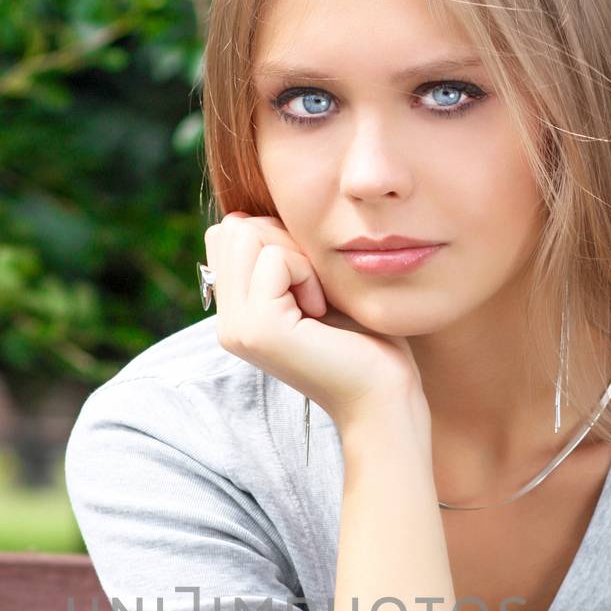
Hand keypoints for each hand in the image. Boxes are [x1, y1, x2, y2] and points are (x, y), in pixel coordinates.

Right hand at [203, 212, 424, 429]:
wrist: (383, 395)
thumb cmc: (364, 339)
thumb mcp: (314, 283)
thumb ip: (278, 254)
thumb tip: (244, 215)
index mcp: (236, 313)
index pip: (229, 232)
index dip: (277, 238)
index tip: (310, 283)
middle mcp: (227, 323)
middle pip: (234, 227)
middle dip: (286, 243)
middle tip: (315, 293)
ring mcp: (236, 328)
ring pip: (248, 234)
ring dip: (297, 258)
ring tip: (317, 303)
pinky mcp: (257, 329)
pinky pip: (275, 258)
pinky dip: (308, 274)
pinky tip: (321, 313)